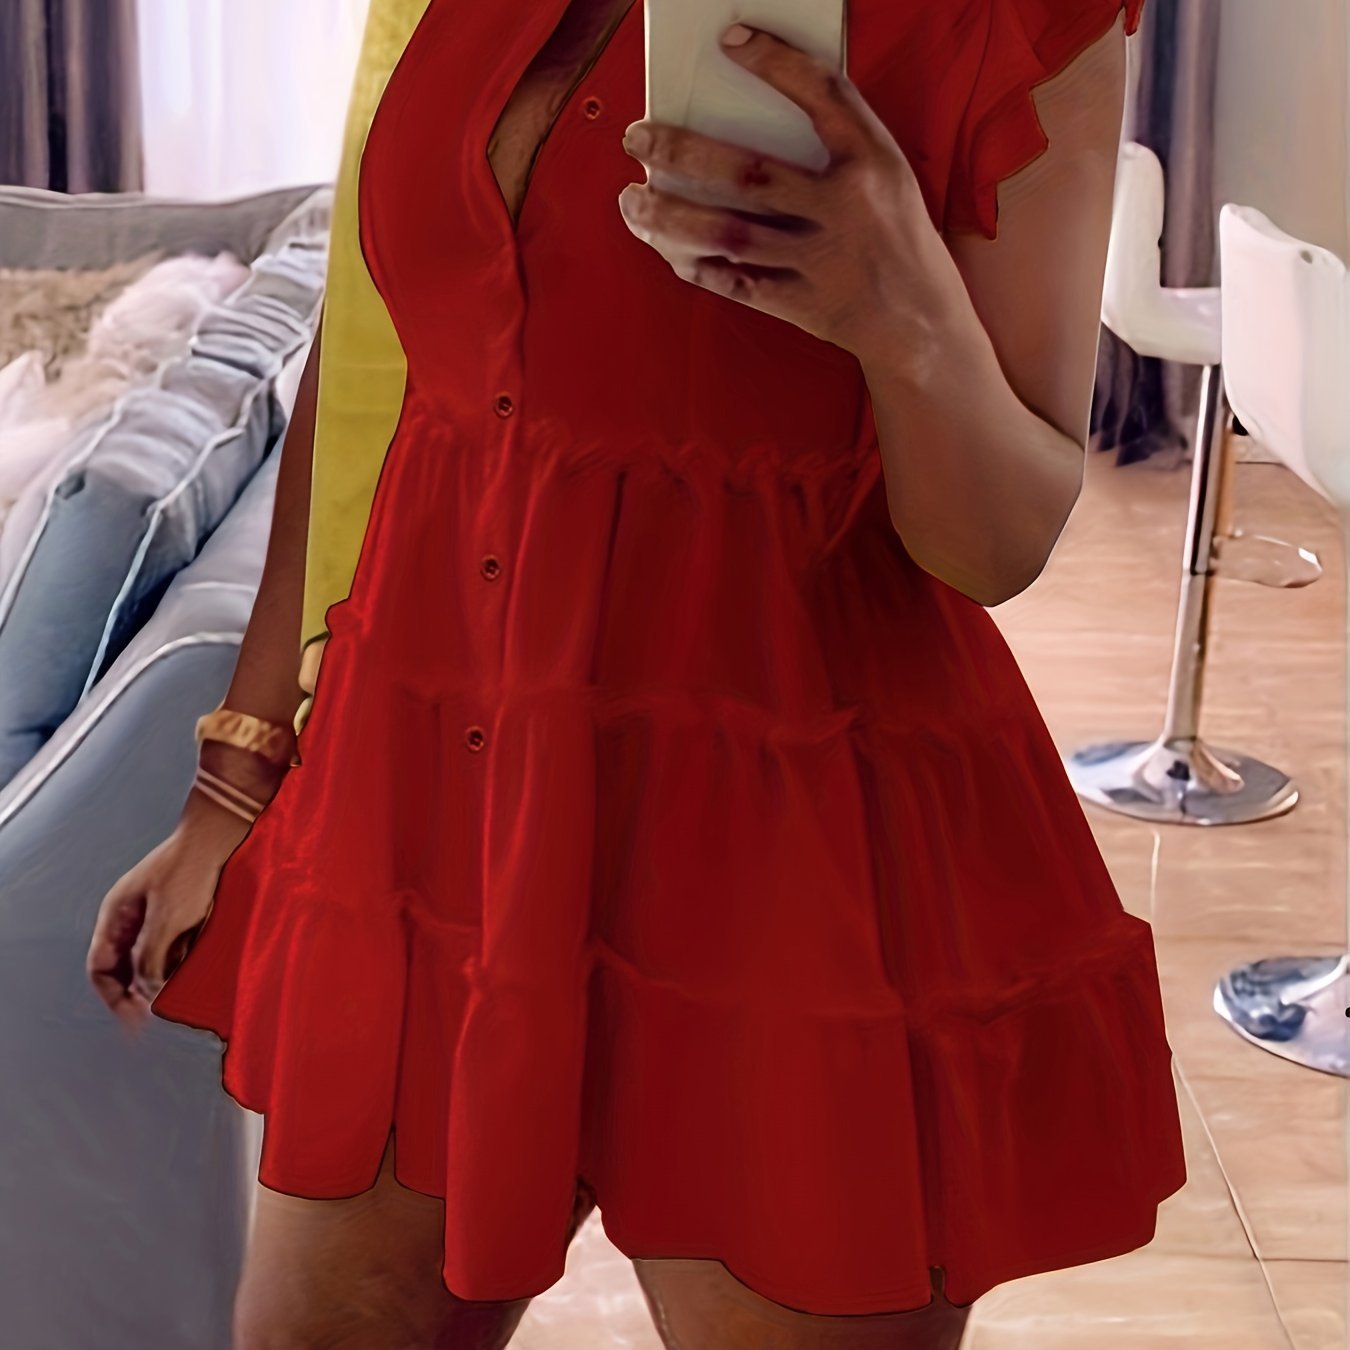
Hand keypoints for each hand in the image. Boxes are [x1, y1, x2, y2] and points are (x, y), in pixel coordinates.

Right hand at [86, 793, 253, 1028]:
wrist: (225, 833)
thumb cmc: (192, 869)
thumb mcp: (167, 919)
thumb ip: (151, 958)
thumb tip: (148, 992)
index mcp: (116, 915)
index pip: (101, 968)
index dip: (114, 998)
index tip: (136, 1021)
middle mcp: (134, 917)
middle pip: (128, 968)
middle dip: (143, 992)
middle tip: (164, 1013)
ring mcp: (159, 914)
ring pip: (156, 960)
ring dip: (168, 978)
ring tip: (186, 992)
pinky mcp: (185, 913)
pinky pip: (179, 947)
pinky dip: (187, 962)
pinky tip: (202, 969)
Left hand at [617, 22, 960, 361]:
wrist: (924, 328)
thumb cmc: (899, 243)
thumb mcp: (890, 181)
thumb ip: (837, 149)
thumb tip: (755, 119)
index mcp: (873, 167)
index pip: (823, 96)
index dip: (777, 63)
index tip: (731, 40)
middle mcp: (845, 210)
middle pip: (749, 172)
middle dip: (684, 150)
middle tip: (637, 136)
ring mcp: (820, 261)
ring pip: (729, 233)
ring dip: (671, 215)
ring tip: (632, 199)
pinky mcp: (802, 304)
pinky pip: (737, 284)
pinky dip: (699, 267)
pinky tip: (666, 250)